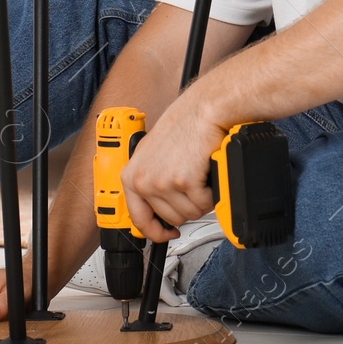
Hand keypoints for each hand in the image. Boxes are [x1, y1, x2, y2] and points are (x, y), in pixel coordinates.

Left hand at [119, 93, 228, 243]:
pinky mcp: (184, 182)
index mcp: (132, 175)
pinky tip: (208, 174)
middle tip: (194, 187)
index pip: (138, 218)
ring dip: (200, 200)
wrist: (204, 110)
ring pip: (189, 213)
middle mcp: (144, 180)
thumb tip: (157, 205)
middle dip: (187, 207)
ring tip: (201, 177)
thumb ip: (151, 179)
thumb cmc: (183, 125)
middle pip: (171, 218)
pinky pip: (204, 204)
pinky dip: (211, 193)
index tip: (166, 233)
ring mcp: (163, 182)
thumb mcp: (154, 154)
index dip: (155, 231)